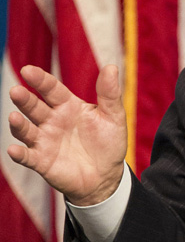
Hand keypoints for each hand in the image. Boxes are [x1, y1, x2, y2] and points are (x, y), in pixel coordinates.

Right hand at [6, 65, 127, 205]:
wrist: (106, 174)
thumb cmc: (109, 142)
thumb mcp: (113, 116)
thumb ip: (110, 93)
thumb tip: (111, 66)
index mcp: (68, 106)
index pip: (52, 90)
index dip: (40, 80)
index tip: (28, 70)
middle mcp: (52, 121)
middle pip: (35, 107)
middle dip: (24, 100)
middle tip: (16, 91)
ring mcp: (45, 141)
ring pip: (27, 130)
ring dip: (19, 125)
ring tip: (14, 117)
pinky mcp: (42, 162)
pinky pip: (28, 157)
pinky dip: (20, 154)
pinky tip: (14, 150)